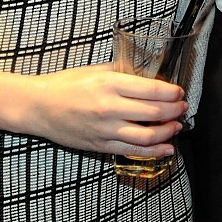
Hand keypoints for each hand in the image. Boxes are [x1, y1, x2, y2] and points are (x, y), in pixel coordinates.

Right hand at [23, 64, 187, 156]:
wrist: (38, 106)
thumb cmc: (66, 84)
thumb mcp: (96, 69)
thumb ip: (123, 71)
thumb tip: (148, 75)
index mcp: (109, 83)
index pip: (151, 90)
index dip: (172, 93)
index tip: (179, 92)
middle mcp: (109, 107)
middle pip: (154, 112)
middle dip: (175, 111)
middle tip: (183, 108)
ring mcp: (105, 129)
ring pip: (147, 136)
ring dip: (168, 132)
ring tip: (177, 126)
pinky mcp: (100, 145)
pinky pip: (133, 151)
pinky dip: (154, 151)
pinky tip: (167, 148)